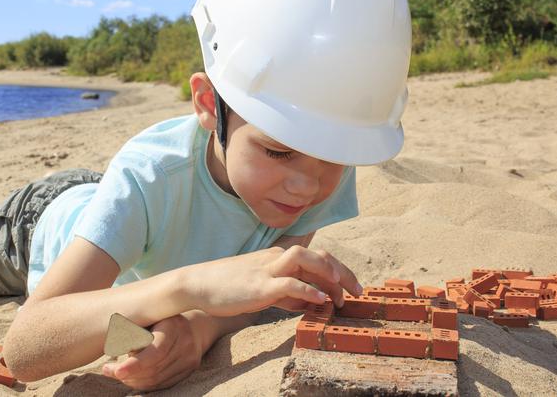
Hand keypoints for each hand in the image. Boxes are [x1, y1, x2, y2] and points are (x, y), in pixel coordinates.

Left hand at [102, 314, 201, 390]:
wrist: (195, 324)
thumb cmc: (162, 317)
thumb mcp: (148, 316)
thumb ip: (133, 329)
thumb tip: (114, 345)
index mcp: (174, 326)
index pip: (156, 352)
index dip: (135, 364)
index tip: (116, 371)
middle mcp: (186, 343)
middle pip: (154, 369)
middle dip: (128, 373)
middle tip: (108, 370)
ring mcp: (190, 359)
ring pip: (156, 379)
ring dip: (133, 380)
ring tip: (117, 372)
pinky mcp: (189, 370)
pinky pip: (162, 384)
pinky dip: (144, 383)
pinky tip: (132, 376)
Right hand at [189, 245, 361, 316]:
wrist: (197, 284)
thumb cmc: (230, 287)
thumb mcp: (264, 289)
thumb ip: (288, 293)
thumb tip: (311, 301)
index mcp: (279, 258)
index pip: (317, 257)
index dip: (339, 272)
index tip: (351, 290)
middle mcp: (277, 258)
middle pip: (319, 255)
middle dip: (343, 273)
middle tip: (358, 292)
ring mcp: (268, 270)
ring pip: (305, 259)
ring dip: (328, 273)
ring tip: (341, 291)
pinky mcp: (259, 285)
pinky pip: (288, 282)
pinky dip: (308, 290)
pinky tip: (320, 300)